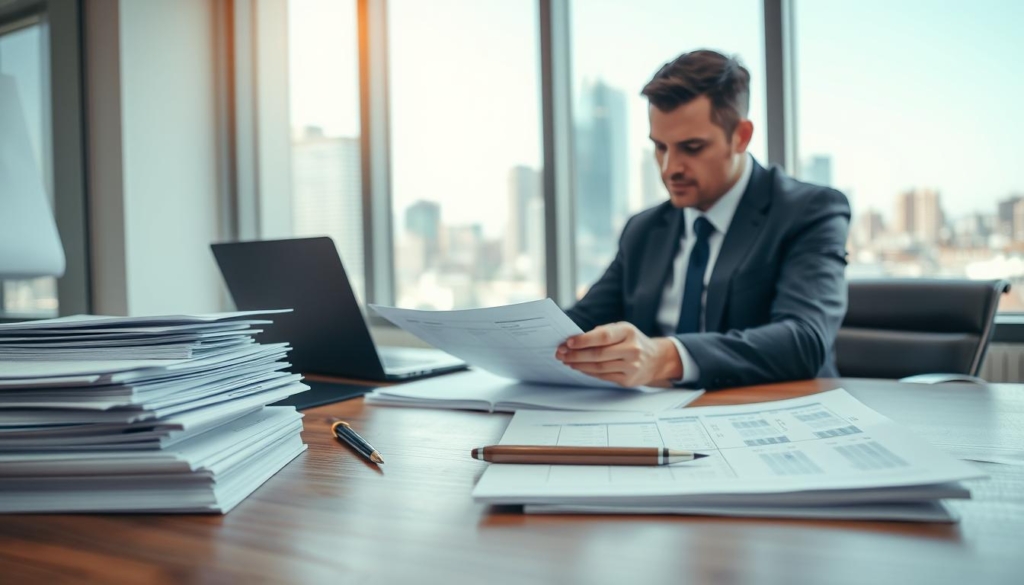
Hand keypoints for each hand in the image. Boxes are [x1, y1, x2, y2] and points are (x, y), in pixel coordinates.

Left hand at [554, 322, 682, 386]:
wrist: (656, 359)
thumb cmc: (633, 341)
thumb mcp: (623, 329)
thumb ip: (603, 332)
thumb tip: (576, 340)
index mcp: (628, 332)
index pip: (603, 336)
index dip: (583, 340)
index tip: (568, 342)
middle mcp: (632, 349)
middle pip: (598, 354)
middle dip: (575, 354)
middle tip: (561, 353)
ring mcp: (631, 366)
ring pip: (599, 367)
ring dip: (579, 365)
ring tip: (566, 361)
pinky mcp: (628, 380)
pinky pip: (603, 376)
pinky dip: (588, 372)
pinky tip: (579, 368)